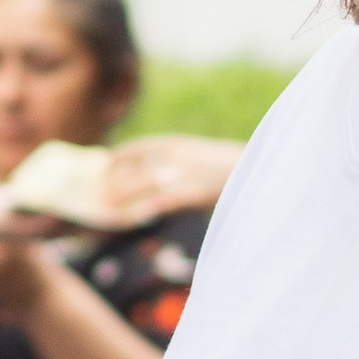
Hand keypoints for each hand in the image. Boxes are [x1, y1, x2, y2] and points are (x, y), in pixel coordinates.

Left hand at [94, 132, 243, 223]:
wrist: (258, 168)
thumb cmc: (230, 167)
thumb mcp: (200, 156)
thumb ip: (179, 160)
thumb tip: (157, 173)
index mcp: (178, 143)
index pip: (140, 146)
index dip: (120, 155)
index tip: (104, 163)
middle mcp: (177, 155)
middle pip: (137, 167)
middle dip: (116, 180)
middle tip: (99, 192)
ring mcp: (186, 172)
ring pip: (144, 182)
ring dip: (123, 195)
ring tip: (107, 206)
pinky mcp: (195, 191)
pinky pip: (165, 200)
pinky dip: (149, 207)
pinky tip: (138, 216)